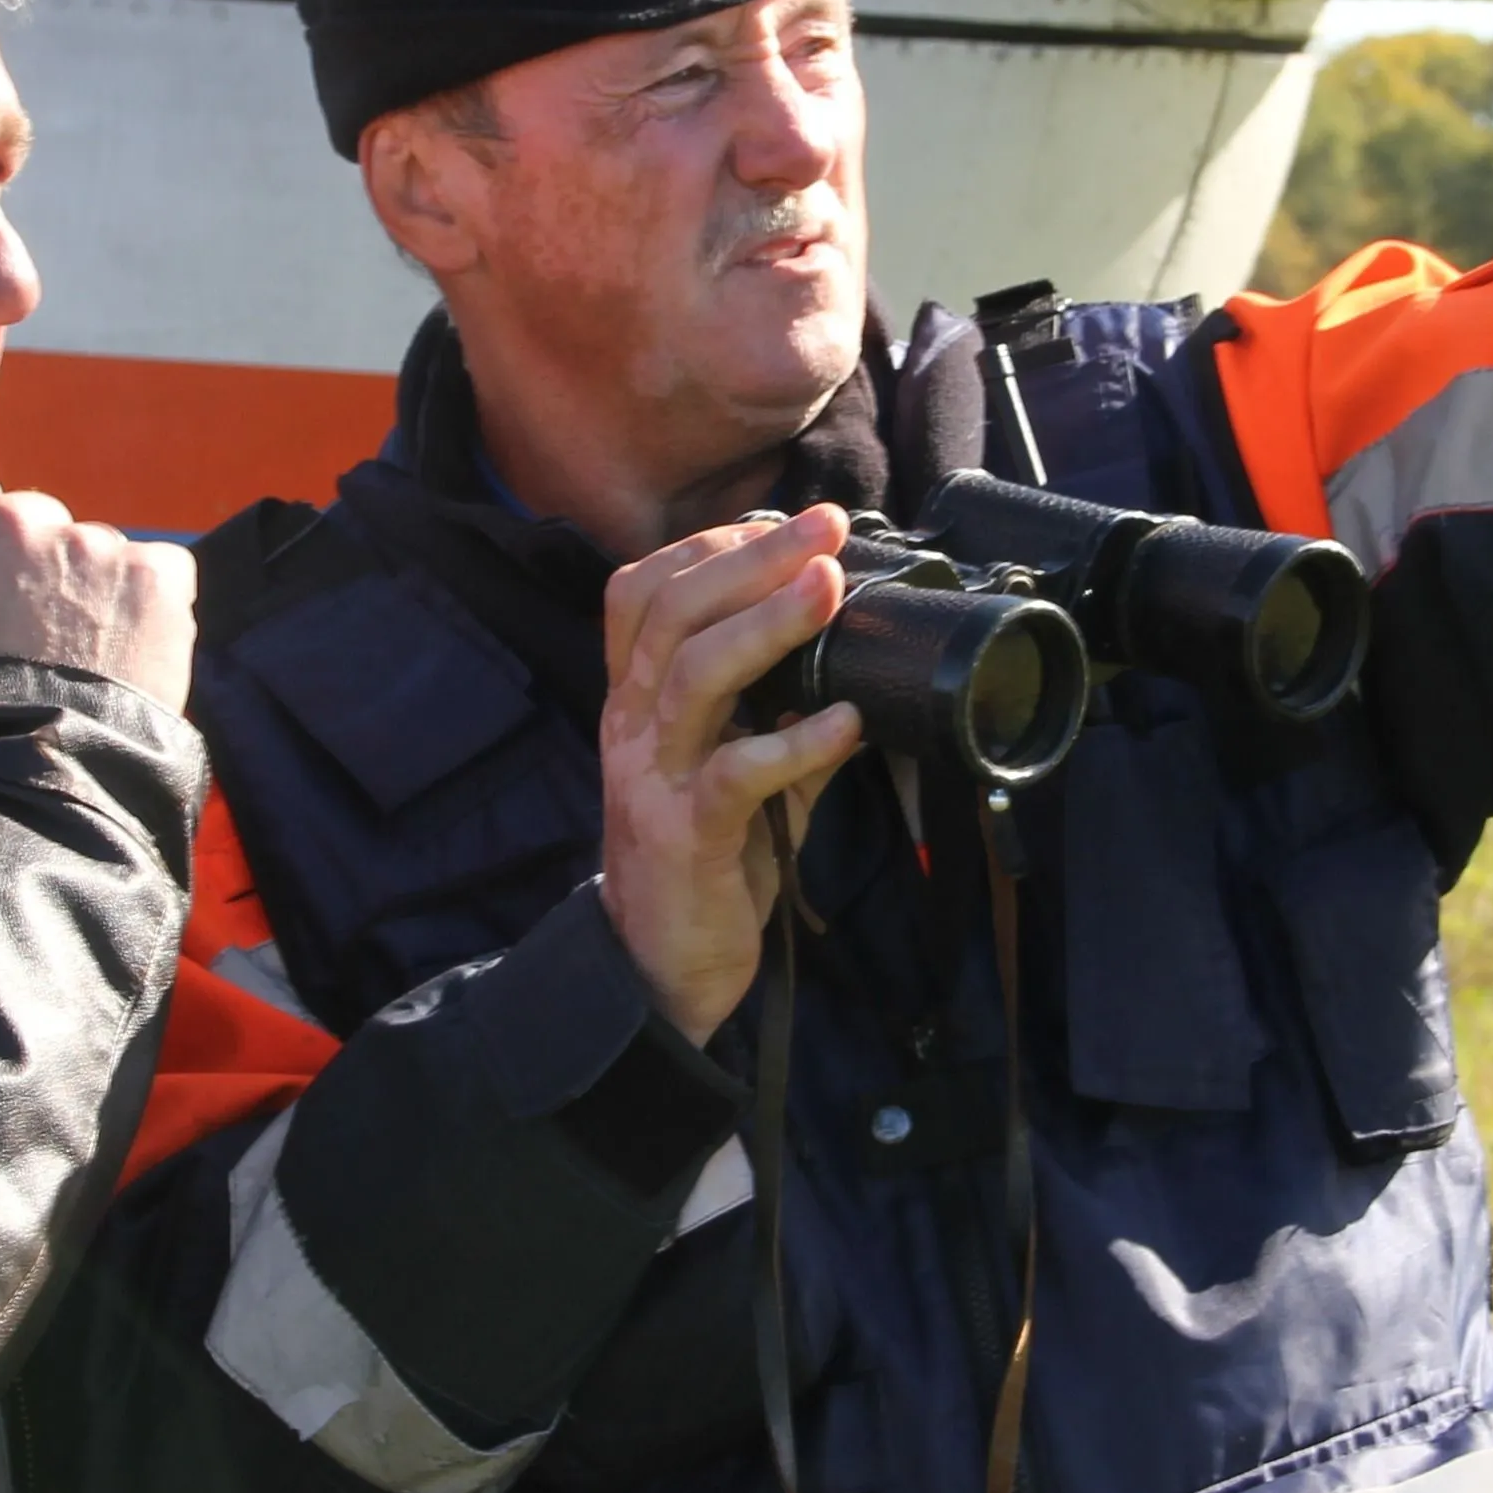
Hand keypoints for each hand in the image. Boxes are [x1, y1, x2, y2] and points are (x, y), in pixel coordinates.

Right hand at [0, 460, 198, 737]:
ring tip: (81, 665)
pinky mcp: (153, 578)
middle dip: (34, 568)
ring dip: (90, 593)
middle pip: (34, 521)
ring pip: (96, 553)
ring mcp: (89, 545)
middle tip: (31, 637)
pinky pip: (162, 575)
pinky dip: (151, 609)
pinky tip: (128, 661)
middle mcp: (15, 519)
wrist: (11, 786)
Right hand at [599, 507, 862, 1039]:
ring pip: (694, 674)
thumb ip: (786, 717)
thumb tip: (859, 666)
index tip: (785, 522)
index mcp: (636, 700)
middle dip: (754, 558)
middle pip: (674, 611)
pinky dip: (796, 742)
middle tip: (827, 528)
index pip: (642, 592)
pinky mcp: (687, 834)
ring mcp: (653, 777)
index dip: (708, 545)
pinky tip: (846, 723)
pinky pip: (736, 773)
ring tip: (832, 588)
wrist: (658, 970)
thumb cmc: (704, 860)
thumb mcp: (740, 773)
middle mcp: (633, 725)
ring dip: (768, 623)